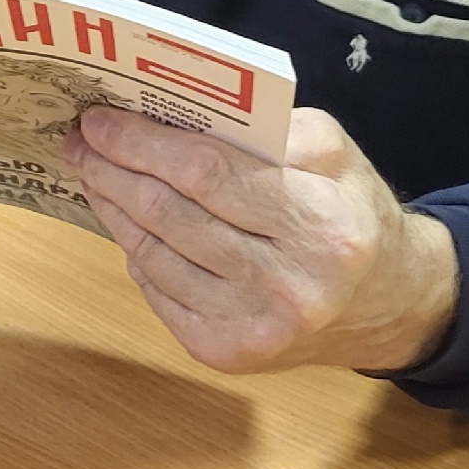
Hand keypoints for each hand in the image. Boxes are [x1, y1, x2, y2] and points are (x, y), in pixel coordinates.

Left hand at [62, 106, 459, 376]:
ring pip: (154, 255)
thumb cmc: (350, 213)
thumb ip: (268, 128)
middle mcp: (289, 285)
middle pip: (171, 215)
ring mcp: (254, 328)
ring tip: (94, 173)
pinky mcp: (229, 354)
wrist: (388, 304)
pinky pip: (160, 292)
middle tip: (80, 142)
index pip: (208, 175)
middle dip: (113, 171)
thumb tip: (173, 114)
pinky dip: (137, 252)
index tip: (100, 120)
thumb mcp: (335, 154)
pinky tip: (130, 223)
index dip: (143, 145)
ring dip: (114, 208)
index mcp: (322, 224)